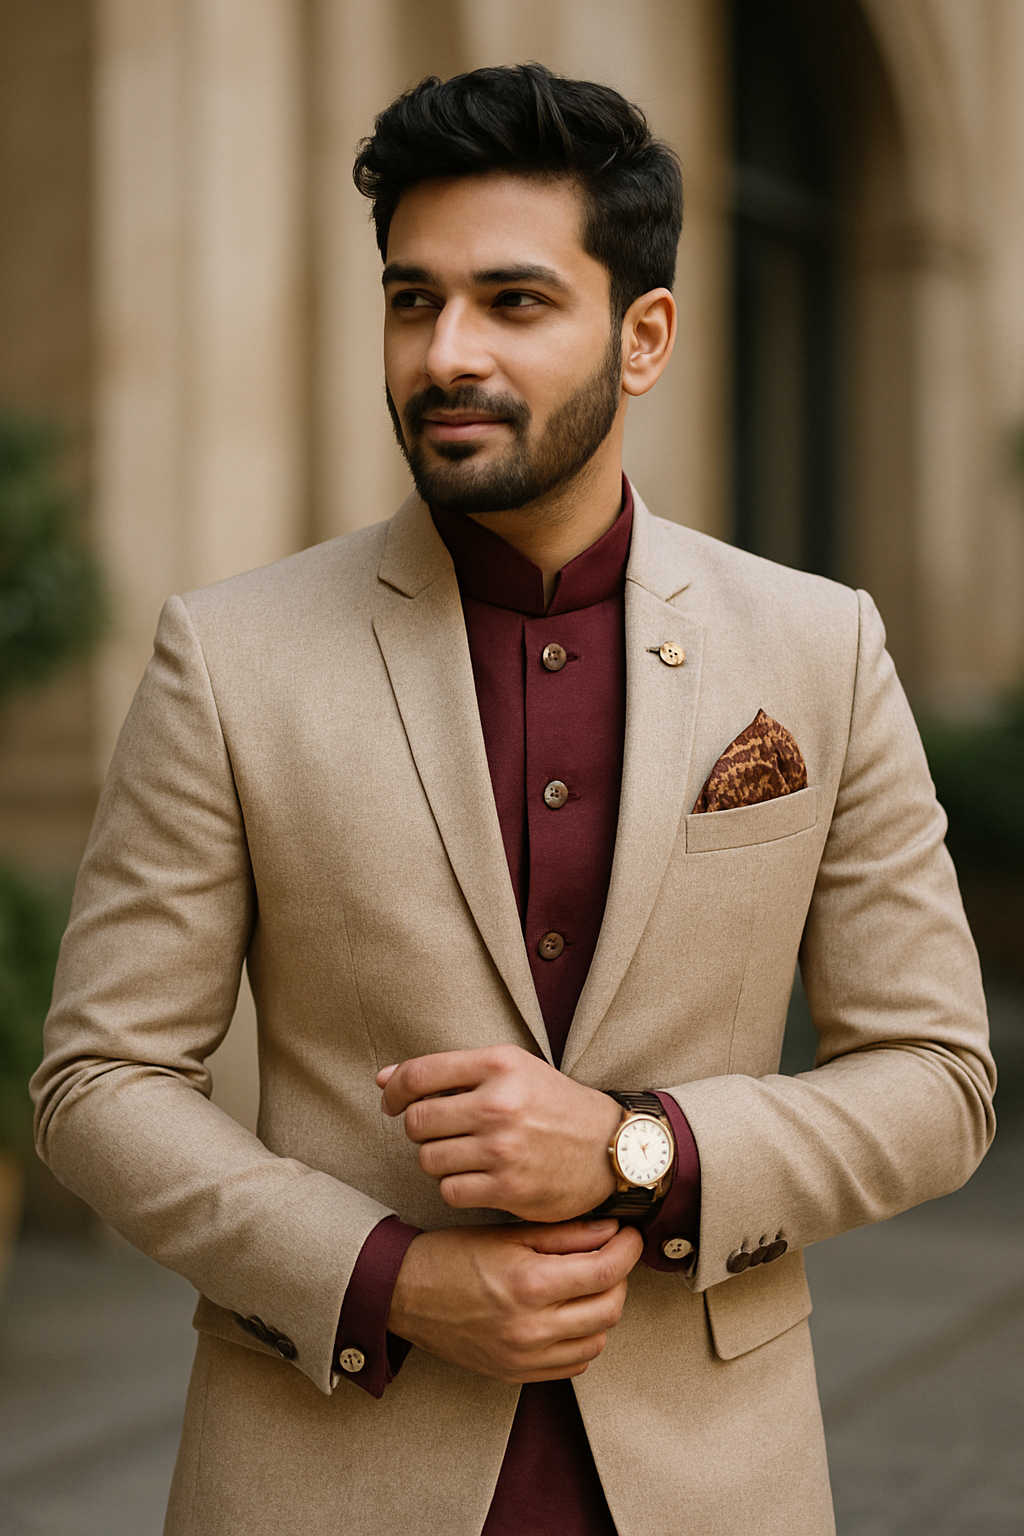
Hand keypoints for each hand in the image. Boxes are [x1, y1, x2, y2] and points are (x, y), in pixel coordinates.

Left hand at [377, 1045, 621, 1221]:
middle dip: (418, 1128)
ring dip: (436, 1159)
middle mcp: (500, 1104)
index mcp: (499, 1065)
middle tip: (436, 1131)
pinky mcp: (510, 1189)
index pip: (419, 1074)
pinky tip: (474, 1176)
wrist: (610, 1148)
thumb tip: (383, 1079)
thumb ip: (448, 1073)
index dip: (395, 1090)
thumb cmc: (552, 1105)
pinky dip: (455, 1186)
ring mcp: (504, 1149)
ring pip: (429, 1159)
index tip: (393, 1101)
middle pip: (417, 1121)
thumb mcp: (510, 1071)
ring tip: (460, 1153)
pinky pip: (450, 1191)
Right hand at [387, 1219, 643, 1383]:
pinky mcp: (517, 1374)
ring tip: (587, 1284)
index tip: (630, 1234)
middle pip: (610, 1309)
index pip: (605, 1271)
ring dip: (602, 1310)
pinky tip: (568, 1314)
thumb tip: (610, 1229)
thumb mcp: (509, 1234)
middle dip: (619, 1278)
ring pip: (597, 1340)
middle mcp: (532, 1328)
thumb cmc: (453, 1256)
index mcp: (530, 1284)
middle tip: (610, 1255)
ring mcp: (525, 1357)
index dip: (627, 1249)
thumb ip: (564, 1234)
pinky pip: (573, 1364)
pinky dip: (581, 1338)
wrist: (406, 1294)